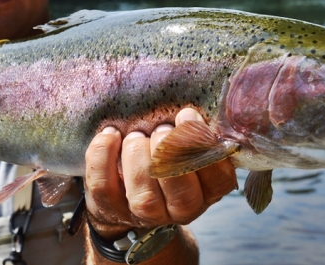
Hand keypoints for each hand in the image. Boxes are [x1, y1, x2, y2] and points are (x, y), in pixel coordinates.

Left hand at [84, 108, 236, 239]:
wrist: (124, 191)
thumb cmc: (164, 156)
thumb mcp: (186, 146)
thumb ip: (195, 133)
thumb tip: (191, 110)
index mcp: (206, 192)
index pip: (219, 178)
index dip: (203, 143)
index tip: (186, 114)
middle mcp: (181, 211)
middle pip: (181, 191)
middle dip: (169, 150)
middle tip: (160, 129)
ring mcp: (145, 214)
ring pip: (144, 194)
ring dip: (138, 154)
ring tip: (136, 135)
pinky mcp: (111, 209)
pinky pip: (105, 185)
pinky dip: (105, 154)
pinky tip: (111, 134)